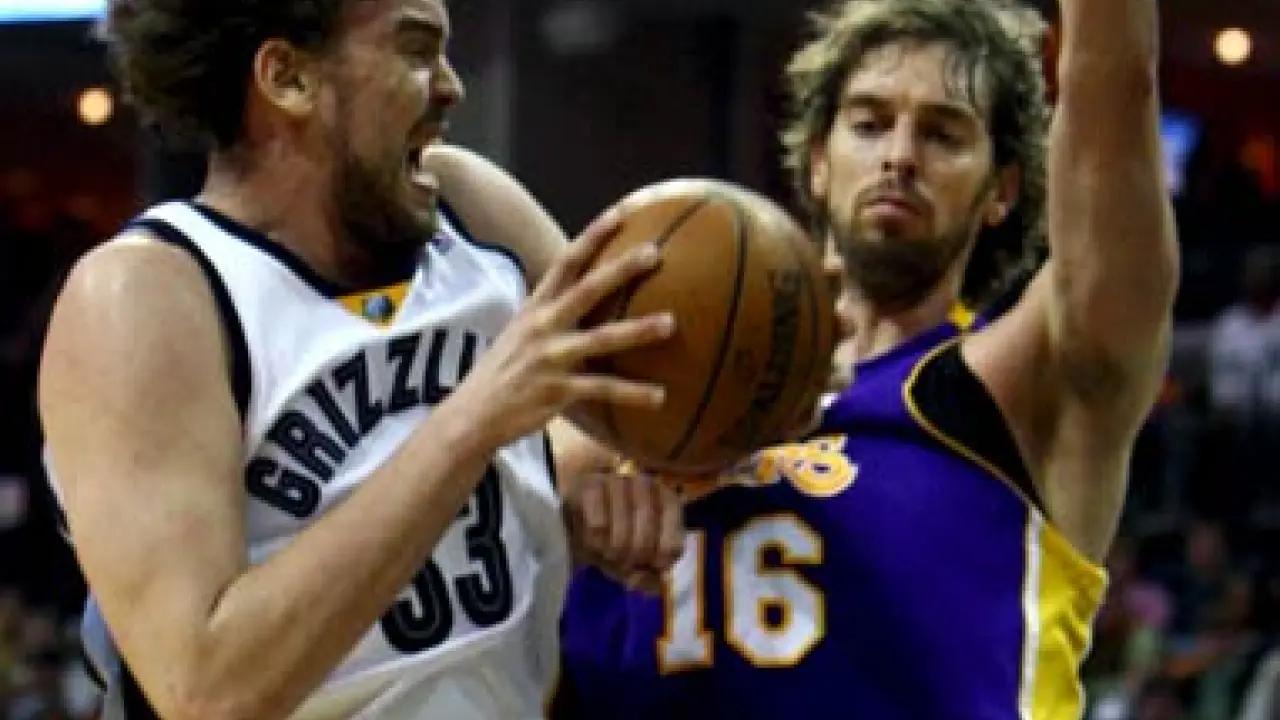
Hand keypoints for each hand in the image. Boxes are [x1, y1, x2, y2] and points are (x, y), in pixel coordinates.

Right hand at [453, 209, 674, 446]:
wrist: (473, 415)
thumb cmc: (505, 372)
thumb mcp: (522, 333)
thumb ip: (553, 314)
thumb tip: (589, 297)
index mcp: (535, 308)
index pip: (566, 263)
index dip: (592, 237)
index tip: (620, 214)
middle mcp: (542, 327)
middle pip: (586, 290)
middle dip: (620, 269)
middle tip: (653, 253)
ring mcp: (550, 358)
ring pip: (601, 338)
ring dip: (637, 330)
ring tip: (671, 323)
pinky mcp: (557, 391)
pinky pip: (602, 389)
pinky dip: (633, 393)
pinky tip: (661, 396)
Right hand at [565, 467, 685, 593]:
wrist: (576, 513)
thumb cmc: (614, 536)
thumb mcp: (635, 560)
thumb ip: (647, 577)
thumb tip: (649, 584)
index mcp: (668, 502)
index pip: (672, 548)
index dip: (656, 566)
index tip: (645, 565)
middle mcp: (647, 485)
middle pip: (644, 545)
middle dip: (629, 562)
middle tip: (619, 561)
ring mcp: (620, 482)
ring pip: (620, 539)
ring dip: (609, 555)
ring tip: (604, 551)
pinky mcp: (592, 485)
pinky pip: (597, 528)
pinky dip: (592, 543)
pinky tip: (590, 538)